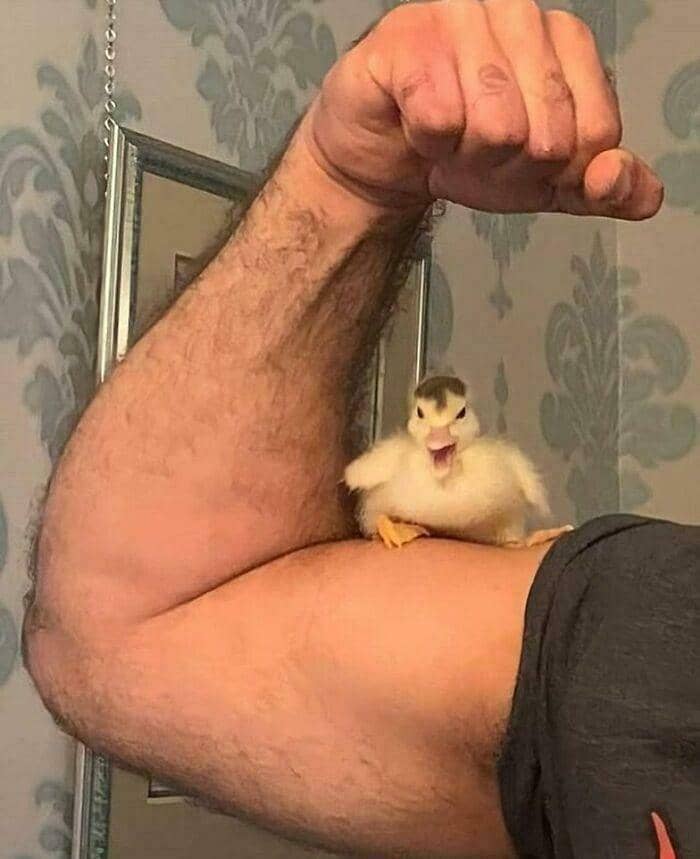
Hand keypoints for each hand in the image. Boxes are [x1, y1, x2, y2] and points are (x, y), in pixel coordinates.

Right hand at [301, 0, 662, 218]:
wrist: (387, 156)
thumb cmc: (462, 152)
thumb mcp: (545, 182)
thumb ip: (600, 189)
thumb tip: (630, 190)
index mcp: (565, 42)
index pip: (594, 135)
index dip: (554, 174)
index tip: (519, 162)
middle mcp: (520, 15)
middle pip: (546, 138)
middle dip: (506, 171)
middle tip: (475, 154)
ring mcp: (463, 18)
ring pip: (496, 129)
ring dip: (463, 158)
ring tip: (446, 140)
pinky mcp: (409, 38)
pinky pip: (439, 118)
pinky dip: (425, 143)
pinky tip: (417, 127)